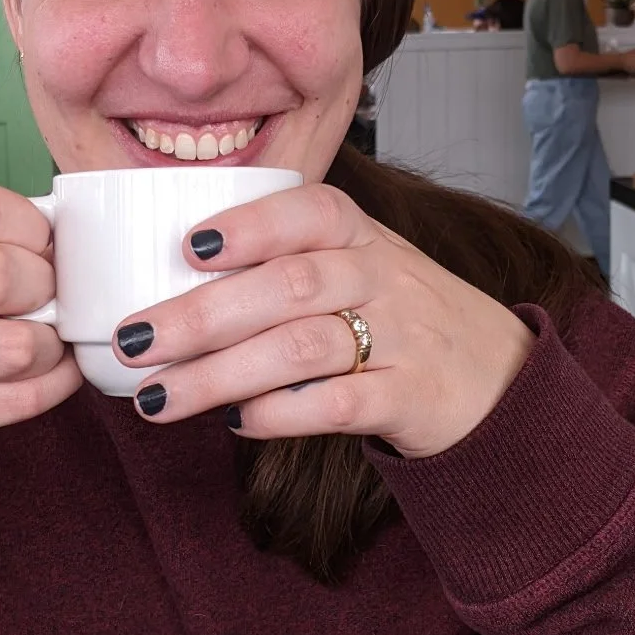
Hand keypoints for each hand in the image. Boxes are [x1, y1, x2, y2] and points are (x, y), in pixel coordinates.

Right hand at [0, 182, 80, 494]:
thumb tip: (58, 241)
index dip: (30, 227)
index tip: (44, 248)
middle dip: (45, 288)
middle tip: (46, 301)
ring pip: (10, 347)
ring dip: (49, 347)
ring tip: (44, 344)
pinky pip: (8, 403)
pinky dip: (49, 388)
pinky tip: (51, 377)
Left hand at [114, 184, 533, 458]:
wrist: (498, 376)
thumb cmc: (399, 318)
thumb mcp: (356, 267)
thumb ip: (282, 264)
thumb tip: (165, 286)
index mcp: (361, 235)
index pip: (310, 211)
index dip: (250, 227)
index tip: (186, 247)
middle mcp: (383, 277)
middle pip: (287, 286)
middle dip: (201, 315)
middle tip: (135, 341)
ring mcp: (403, 336)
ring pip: (302, 348)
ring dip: (219, 375)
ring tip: (157, 397)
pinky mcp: (412, 397)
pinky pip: (339, 403)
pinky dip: (281, 413)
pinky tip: (235, 423)